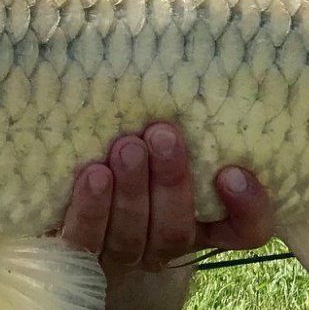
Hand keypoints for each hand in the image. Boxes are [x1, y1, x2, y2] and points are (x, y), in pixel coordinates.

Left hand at [58, 121, 273, 273]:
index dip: (248, 209)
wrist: (60, 203)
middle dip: (171, 182)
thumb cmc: (126, 149)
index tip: (233, 172)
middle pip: (177, 231)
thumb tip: (195, 52)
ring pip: (133, 236)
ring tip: (126, 148)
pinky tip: (92, 175)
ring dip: (131, 191)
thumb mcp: (156, 139)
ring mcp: (120, 255)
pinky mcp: (77, 257)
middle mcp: (164, 244)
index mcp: (199, 222)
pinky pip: (87, 242)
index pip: (245, 232)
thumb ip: (177, 121)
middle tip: (162, 135)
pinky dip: (92, 209)